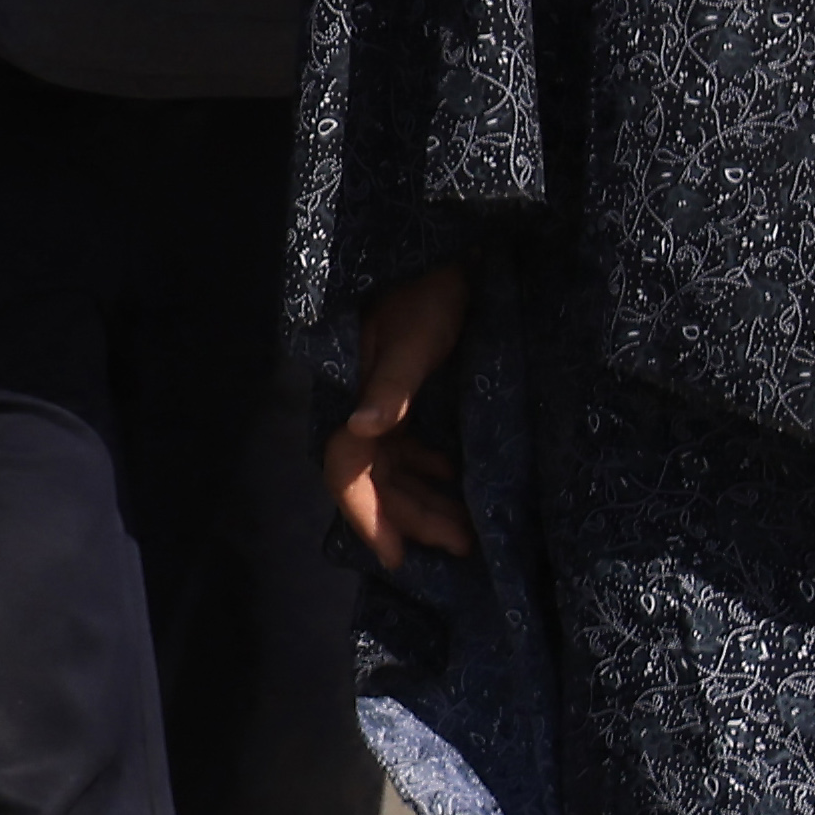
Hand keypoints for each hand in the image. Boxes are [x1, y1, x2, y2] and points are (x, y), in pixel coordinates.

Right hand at [328, 261, 475, 573]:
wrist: (441, 256)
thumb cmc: (427, 292)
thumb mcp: (416, 338)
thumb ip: (391, 386)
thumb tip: (361, 427)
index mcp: (355, 397)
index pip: (347, 468)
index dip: (367, 515)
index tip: (395, 558)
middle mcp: (364, 410)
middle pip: (376, 479)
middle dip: (412, 518)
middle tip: (461, 546)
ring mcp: (385, 406)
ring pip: (396, 470)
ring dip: (426, 502)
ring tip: (466, 531)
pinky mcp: (408, 398)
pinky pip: (411, 450)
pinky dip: (432, 474)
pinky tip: (456, 484)